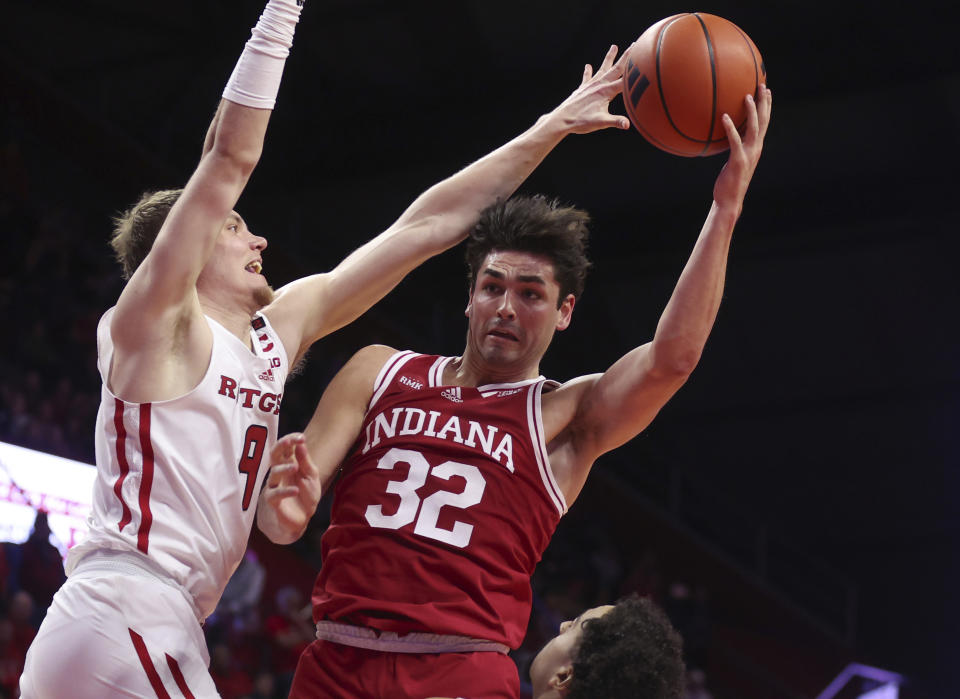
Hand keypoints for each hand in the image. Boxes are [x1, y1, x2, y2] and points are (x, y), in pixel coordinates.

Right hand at [261, 432, 321, 536]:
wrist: (301, 519)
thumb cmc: (305, 495)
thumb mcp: (311, 476)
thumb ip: (306, 461)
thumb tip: (301, 444)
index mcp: (289, 464)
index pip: (286, 447)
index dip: (291, 440)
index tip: (301, 437)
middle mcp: (279, 473)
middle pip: (274, 455)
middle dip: (281, 446)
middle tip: (290, 442)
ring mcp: (274, 486)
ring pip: (273, 473)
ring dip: (284, 468)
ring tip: (295, 467)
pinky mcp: (273, 501)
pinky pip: (274, 495)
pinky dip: (285, 491)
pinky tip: (295, 490)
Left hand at [545, 44, 632, 134]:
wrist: (562, 120)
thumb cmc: (581, 122)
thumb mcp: (601, 123)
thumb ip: (615, 122)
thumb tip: (627, 125)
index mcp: (606, 91)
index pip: (626, 79)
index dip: (637, 72)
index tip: (647, 61)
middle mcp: (599, 84)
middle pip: (617, 68)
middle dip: (627, 56)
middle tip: (635, 44)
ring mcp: (590, 85)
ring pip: (603, 68)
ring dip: (609, 57)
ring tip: (614, 46)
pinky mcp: (582, 89)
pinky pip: (587, 77)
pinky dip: (588, 72)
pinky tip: (588, 66)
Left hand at [713, 84, 772, 216]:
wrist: (729, 201)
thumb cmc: (728, 183)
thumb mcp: (732, 162)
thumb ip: (732, 148)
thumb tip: (722, 137)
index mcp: (755, 148)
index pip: (764, 123)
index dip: (767, 106)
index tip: (766, 91)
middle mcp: (755, 149)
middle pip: (764, 121)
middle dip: (764, 103)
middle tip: (762, 85)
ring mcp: (748, 155)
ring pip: (754, 128)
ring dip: (752, 112)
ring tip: (747, 96)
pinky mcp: (738, 161)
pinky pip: (735, 141)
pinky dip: (730, 128)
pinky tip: (724, 117)